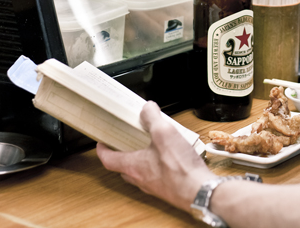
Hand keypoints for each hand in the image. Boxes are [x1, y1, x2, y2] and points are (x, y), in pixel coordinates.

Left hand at [96, 101, 215, 210]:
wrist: (199, 191)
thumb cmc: (179, 167)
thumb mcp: (163, 133)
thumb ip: (152, 117)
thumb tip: (147, 108)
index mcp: (134, 166)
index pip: (108, 159)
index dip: (102, 150)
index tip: (101, 143)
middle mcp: (141, 179)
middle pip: (123, 168)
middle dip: (122, 155)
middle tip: (124, 143)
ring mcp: (154, 186)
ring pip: (140, 173)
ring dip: (141, 161)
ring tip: (150, 147)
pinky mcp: (168, 188)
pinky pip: (156, 177)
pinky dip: (157, 166)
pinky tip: (170, 157)